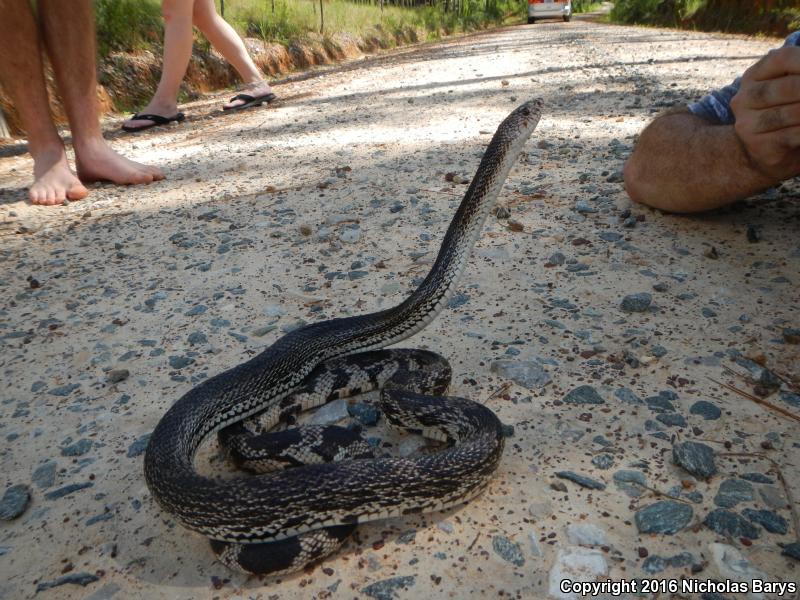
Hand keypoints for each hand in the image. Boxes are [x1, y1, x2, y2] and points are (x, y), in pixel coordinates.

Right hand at [730, 46, 799, 180]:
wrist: (768, 150)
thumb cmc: (788, 110)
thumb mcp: (793, 85)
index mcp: (753, 76)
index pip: (784, 58)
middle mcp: (744, 99)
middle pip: (790, 86)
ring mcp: (748, 124)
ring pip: (795, 112)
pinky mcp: (759, 146)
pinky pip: (794, 135)